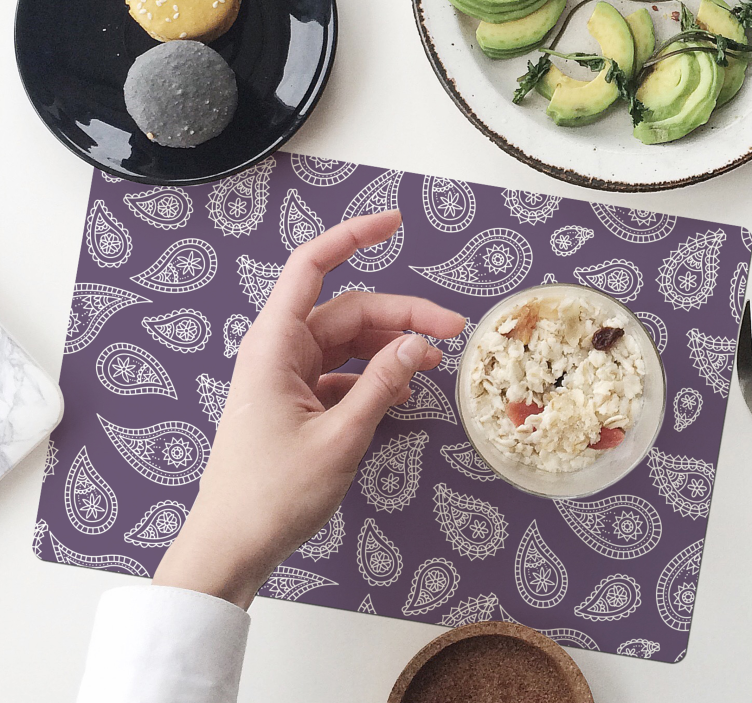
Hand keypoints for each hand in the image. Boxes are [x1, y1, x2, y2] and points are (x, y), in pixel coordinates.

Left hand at [152, 210, 465, 608]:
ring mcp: (286, 377)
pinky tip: (398, 395)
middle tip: (450, 332)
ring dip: (389, 350)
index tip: (395, 222)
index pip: (312, 266)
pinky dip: (371, 380)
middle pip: (346, 312)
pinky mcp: (294, 403)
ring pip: (346, 344)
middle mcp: (279, 351)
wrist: (232, 546)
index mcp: (276, 343)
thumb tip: (421, 344)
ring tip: (431, 367)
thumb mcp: (341, 436)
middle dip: (400, 317)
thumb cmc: (274, 493)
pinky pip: (339, 375)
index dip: (353, 236)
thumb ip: (383, 383)